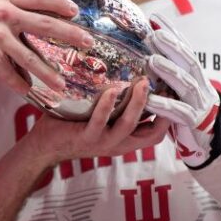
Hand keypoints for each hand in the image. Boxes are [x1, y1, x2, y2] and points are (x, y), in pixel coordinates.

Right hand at [0, 0, 93, 93]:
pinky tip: (30, 93)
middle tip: (87, 42)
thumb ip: (4, 6)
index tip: (76, 11)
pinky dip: (21, 86)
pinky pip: (11, 75)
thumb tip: (27, 14)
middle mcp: (2, 14)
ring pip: (31, 57)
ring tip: (62, 83)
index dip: (59, 4)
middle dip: (70, 34)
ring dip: (49, 73)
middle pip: (45, 24)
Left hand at [26, 78, 170, 163]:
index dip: (171, 117)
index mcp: (125, 140)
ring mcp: (102, 142)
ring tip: (142, 83)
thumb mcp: (102, 118)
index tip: (176, 93)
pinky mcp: (85, 138)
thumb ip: (117, 105)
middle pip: (151, 133)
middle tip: (167, 85)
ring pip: (127, 125)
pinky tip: (111, 90)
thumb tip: (128, 74)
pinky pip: (99, 122)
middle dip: (162, 110)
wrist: (44, 146)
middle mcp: (118, 144)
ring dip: (137, 104)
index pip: (157, 133)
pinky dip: (106, 105)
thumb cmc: (73, 124)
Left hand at [144, 14, 220, 220]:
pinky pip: (177, 112)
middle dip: (171, 45)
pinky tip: (147, 100)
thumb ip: (167, 74)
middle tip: (152, 33)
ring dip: (168, 70)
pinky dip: (162, 105)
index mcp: (195, 75)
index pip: (184, 48)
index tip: (155, 17)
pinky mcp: (193, 122)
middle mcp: (199, 85)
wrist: (211, 144)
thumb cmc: (188, 112)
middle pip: (187, 60)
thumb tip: (146, 52)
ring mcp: (198, 103)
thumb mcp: (179, 91)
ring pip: (184, 83)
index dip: (172, 31)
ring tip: (151, 60)